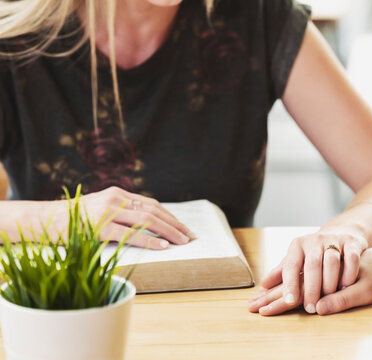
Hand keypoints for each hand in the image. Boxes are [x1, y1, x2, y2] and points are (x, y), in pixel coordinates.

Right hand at [76, 186, 193, 248]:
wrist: (43, 219)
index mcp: (117, 193)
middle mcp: (115, 199)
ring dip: (168, 232)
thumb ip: (120, 211)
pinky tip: (163, 245)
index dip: (170, 216)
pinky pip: (130, 234)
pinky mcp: (99, 227)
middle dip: (175, 224)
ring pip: (146, 220)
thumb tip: (146, 223)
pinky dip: (149, 240)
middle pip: (153, 210)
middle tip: (189, 236)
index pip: (151, 203)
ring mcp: (107, 212)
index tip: (183, 227)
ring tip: (182, 241)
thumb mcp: (100, 207)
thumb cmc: (73, 218)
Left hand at [249, 247, 371, 315]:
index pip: (291, 265)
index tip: (289, 301)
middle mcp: (314, 241)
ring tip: (327, 300)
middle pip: (311, 265)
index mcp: (297, 246)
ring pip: (331, 260)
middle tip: (310, 308)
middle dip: (311, 288)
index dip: (290, 283)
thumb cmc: (314, 252)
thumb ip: (281, 273)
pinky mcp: (351, 242)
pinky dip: (348, 272)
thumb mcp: (297, 259)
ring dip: (329, 281)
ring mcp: (334, 240)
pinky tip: (345, 286)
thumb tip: (261, 287)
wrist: (341, 233)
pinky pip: (351, 256)